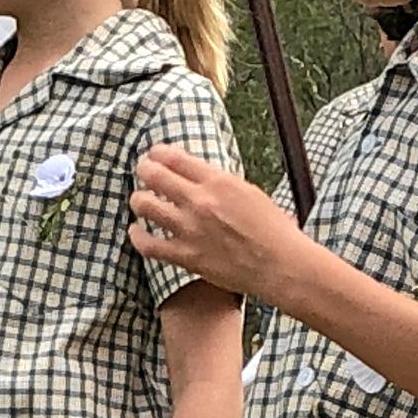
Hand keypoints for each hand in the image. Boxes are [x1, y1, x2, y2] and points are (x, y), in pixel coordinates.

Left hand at [126, 147, 299, 297]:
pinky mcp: (185, 256)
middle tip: (143, 171)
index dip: (158, 153)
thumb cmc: (273, 230)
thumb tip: (201, 179)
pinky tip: (137, 231)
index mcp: (218, 181)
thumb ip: (221, 184)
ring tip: (141, 201)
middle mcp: (199, 201)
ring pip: (144, 205)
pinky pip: (148, 244)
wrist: (280, 264)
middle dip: (144, 169)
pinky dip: (137, 235)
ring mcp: (189, 229)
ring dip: (139, 200)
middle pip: (154, 175)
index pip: (174, 157)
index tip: (154, 154)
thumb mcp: (249, 193)